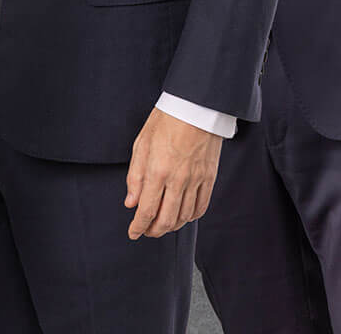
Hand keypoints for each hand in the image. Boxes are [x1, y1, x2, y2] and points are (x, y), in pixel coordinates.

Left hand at [126, 108, 223, 238]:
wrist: (196, 106)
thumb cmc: (167, 120)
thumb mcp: (141, 144)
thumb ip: (135, 176)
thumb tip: (131, 202)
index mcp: (157, 171)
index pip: (146, 210)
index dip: (138, 227)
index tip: (133, 233)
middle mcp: (178, 180)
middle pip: (166, 220)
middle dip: (153, 231)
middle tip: (146, 231)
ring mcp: (196, 180)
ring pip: (184, 217)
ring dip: (171, 226)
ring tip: (162, 224)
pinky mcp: (209, 178)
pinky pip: (201, 207)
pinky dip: (191, 217)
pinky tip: (183, 216)